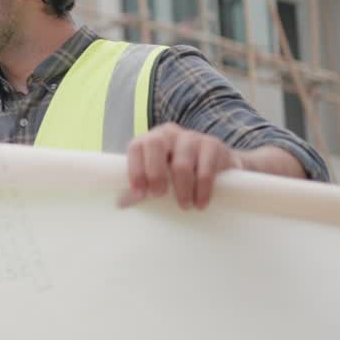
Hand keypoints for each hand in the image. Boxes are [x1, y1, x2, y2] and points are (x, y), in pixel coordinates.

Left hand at [118, 123, 242, 209]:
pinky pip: (205, 169)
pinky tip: (200, 203)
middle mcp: (168, 134)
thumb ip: (141, 188)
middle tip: (159, 195)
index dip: (135, 170)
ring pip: (181, 162)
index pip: (136, 146)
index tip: (139, 193)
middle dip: (155, 174)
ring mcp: (191, 137)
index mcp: (150, 140)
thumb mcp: (159, 179)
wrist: (218, 167)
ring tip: (185, 206)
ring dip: (182, 189)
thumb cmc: (178, 175)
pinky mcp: (213, 145)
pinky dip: (202, 190)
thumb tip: (121, 203)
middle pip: (155, 145)